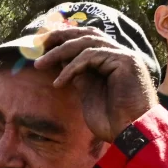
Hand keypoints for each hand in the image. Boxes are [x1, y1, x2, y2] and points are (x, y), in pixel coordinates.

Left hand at [34, 26, 157, 141]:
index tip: (41, 46)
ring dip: (59, 51)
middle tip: (37, 44)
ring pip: (86, 42)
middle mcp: (118, 54)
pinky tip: (59, 83)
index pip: (86, 40)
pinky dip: (71, 68)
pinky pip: (91, 56)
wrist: (130, 133)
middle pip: (86, 34)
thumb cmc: (112, 120)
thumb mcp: (88, 93)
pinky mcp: (124, 61)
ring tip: (39, 64)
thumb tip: (61, 63)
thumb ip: (79, 76)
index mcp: (110, 60)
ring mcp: (123, 55)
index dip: (64, 38)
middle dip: (60, 36)